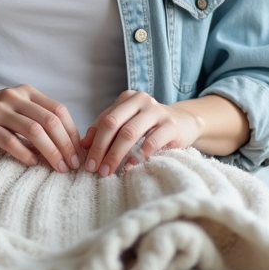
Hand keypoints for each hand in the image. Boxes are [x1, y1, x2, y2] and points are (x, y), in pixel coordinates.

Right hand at [0, 84, 83, 172]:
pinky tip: (31, 164)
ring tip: (58, 167)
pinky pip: (9, 140)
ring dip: (50, 151)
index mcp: (28, 92)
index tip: (79, 153)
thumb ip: (38, 118)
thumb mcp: (17, 108)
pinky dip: (24, 154)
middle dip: (65, 145)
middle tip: (72, 165)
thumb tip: (68, 144)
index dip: (72, 133)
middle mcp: (15, 97)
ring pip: (33, 130)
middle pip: (49, 121)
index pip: (58, 110)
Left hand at [81, 90, 201, 176]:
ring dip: (116, 154)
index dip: (93, 142)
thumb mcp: (127, 122)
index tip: (87, 163)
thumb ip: (106, 128)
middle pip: (113, 124)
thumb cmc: (150, 125)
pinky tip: (131, 166)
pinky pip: (152, 141)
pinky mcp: (171, 125)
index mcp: (127, 98)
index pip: (105, 120)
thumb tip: (83, 144)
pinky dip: (139, 155)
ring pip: (130, 132)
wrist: (185, 122)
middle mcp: (141, 100)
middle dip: (101, 148)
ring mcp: (157, 111)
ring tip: (109, 171)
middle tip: (95, 169)